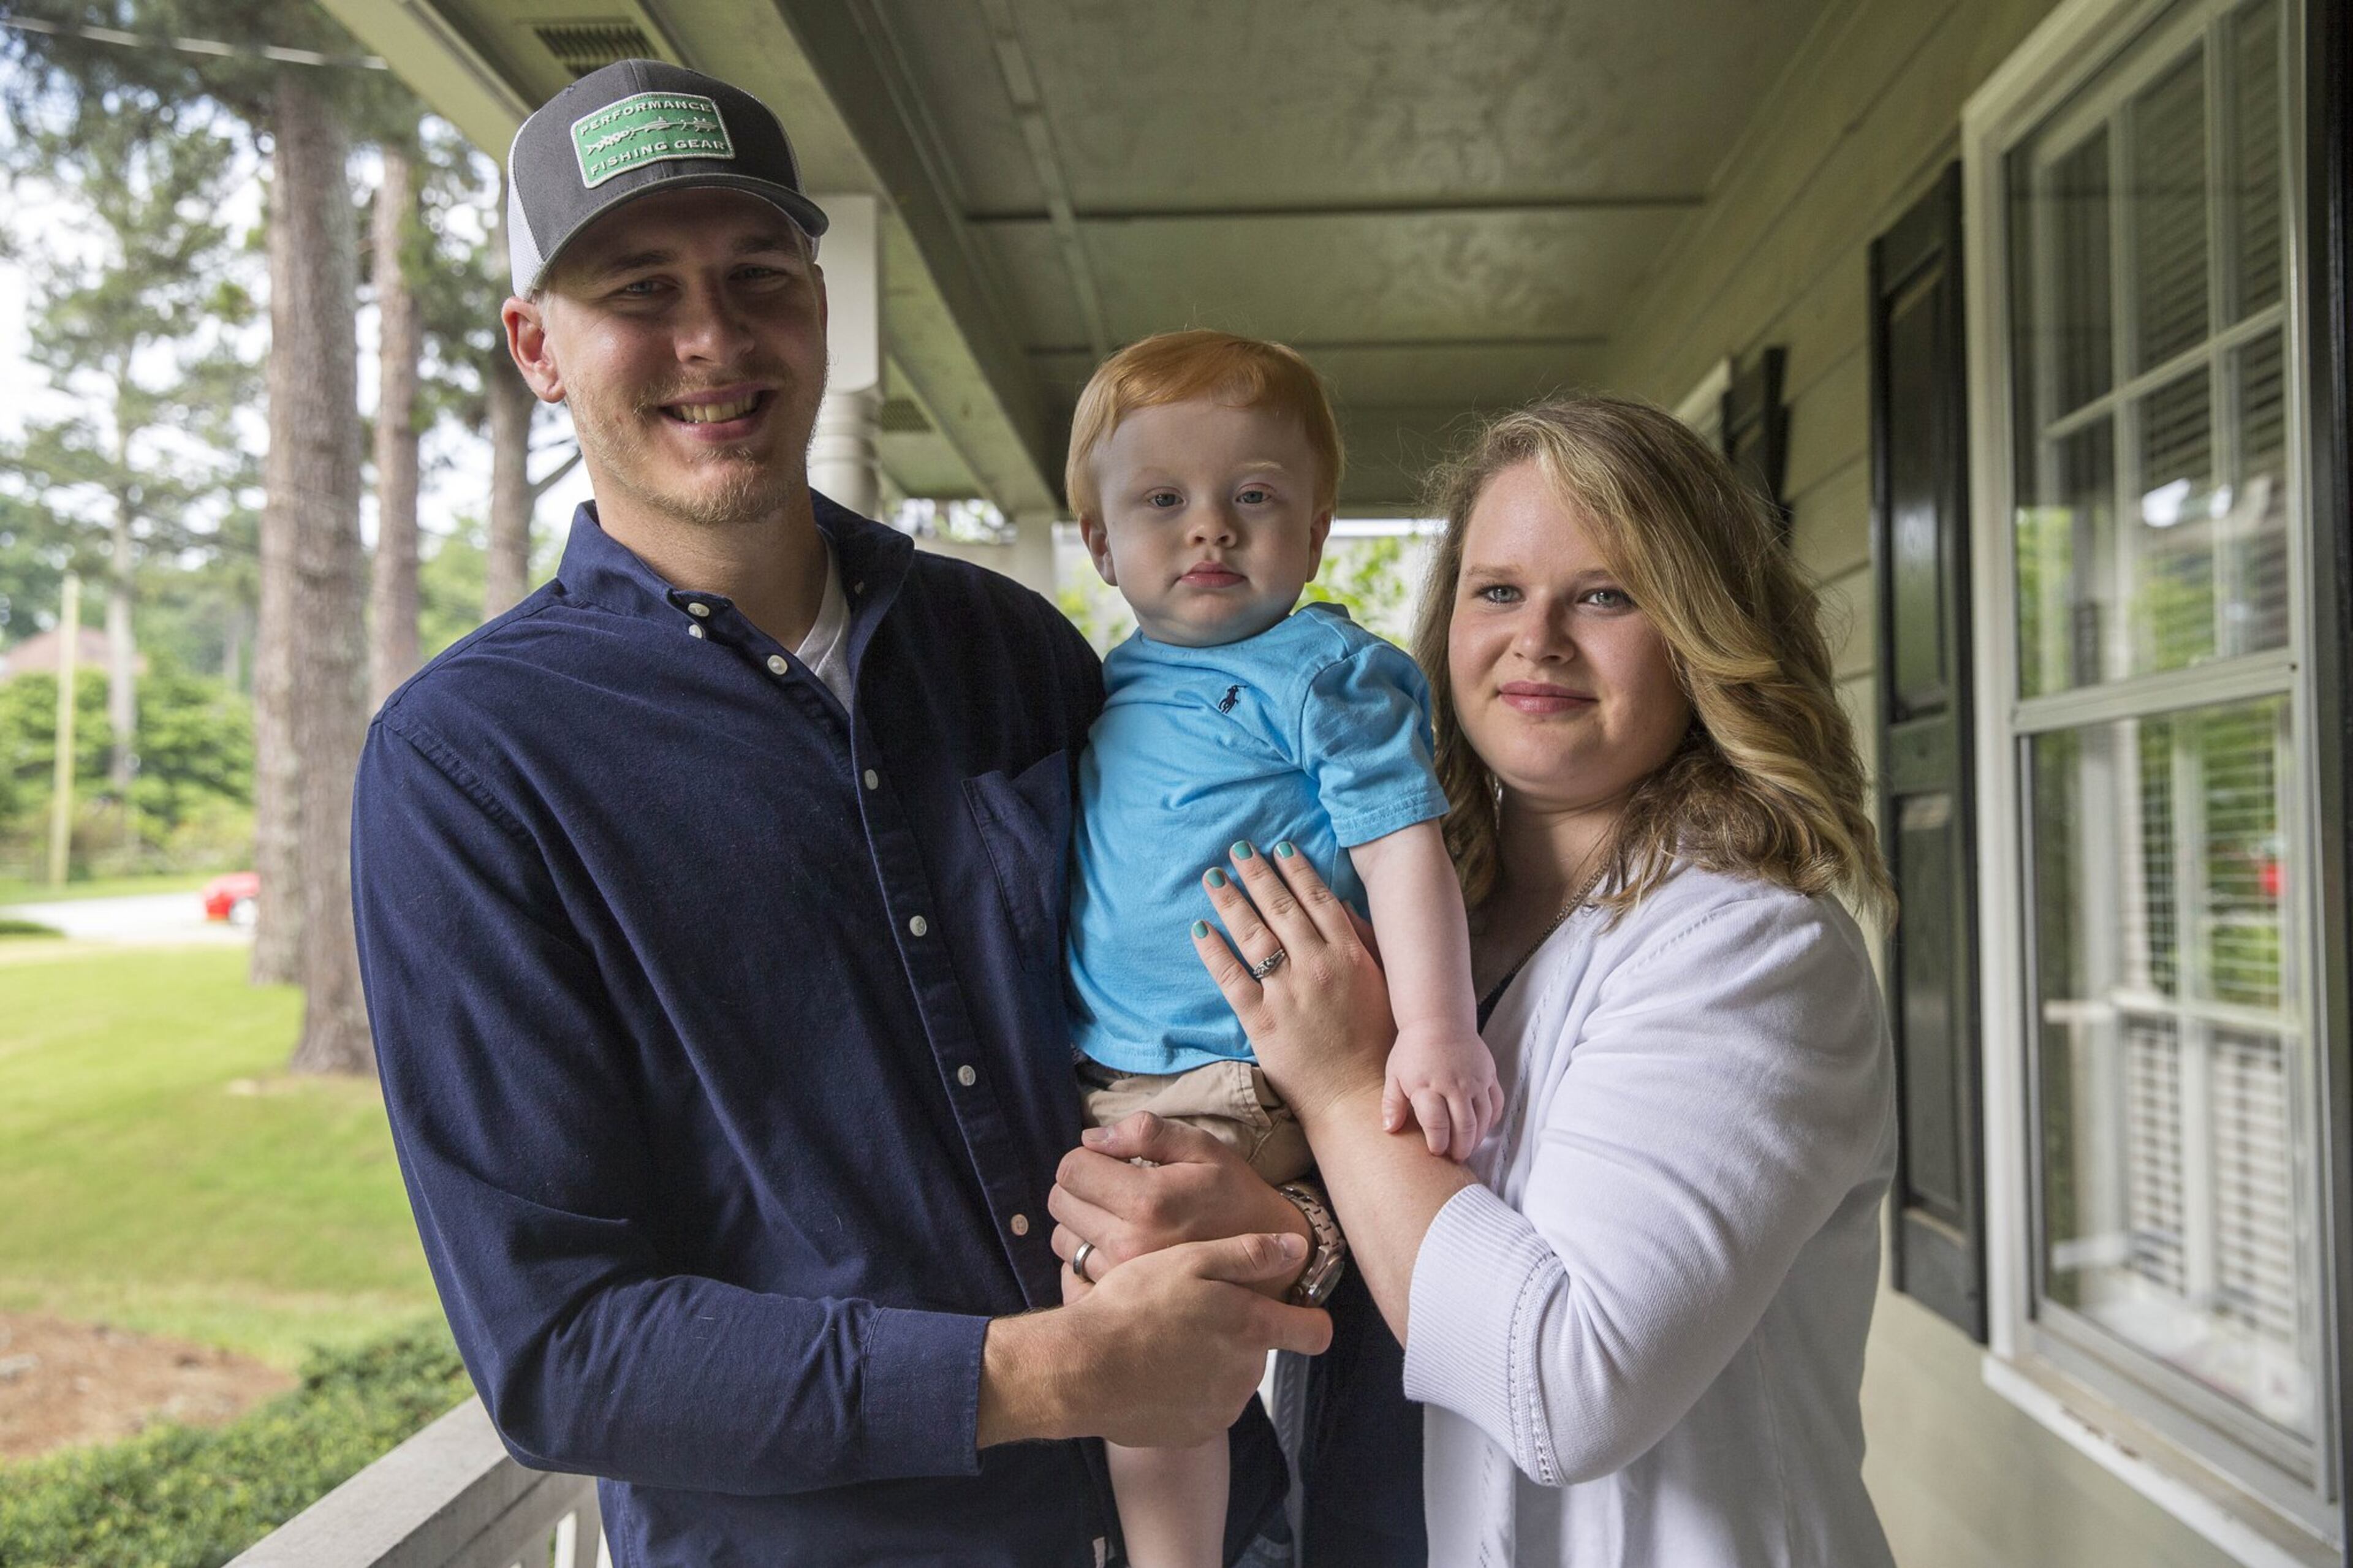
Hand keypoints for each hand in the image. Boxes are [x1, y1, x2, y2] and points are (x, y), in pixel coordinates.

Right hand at [978, 1232, 1333, 1449]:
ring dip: (1210, 1362)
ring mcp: (1221, 1410)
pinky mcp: (1194, 1434)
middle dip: (1235, 1334)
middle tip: (1189, 1314)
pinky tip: (1156, 1372)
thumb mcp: (1189, 1261)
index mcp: (1252, 1329)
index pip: (1314, 1333)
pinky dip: (1187, 1392)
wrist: (1084, 1369)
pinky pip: (1203, 1408)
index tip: (1291, 1311)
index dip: (1308, 1319)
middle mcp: (1246, 1376)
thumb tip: (1299, 1247)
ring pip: (1230, 1379)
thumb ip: (1249, 1254)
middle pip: (1259, 1351)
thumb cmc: (1134, 1307)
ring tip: (1165, 1342)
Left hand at [1049, 1112, 1310, 1299]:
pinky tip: (1112, 1249)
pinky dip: (1084, 1258)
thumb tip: (1092, 1137)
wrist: (1270, 1262)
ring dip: (1081, 1224)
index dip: (1085, 1158)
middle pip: (1061, 1203)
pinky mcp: (1121, 1300)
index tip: (1109, 1162)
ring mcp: (1122, 1277)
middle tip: (1112, 1187)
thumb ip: (1147, 1133)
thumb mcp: (1204, 1149)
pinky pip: (1071, 1275)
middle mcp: (1128, 1242)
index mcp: (1147, 1200)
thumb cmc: (1235, 1197)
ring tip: (1118, 1219)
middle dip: (1080, 1187)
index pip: (1072, 1170)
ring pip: (1062, 1240)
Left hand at [1190, 842, 1398, 1130]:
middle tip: (1237, 849)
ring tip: (1213, 878)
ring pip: (1253, 936)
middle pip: (1280, 909)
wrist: (1356, 1097)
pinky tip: (1199, 929)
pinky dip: (1213, 951)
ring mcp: (1288, 994)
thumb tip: (1338, 905)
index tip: (1278, 845)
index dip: (1295, 869)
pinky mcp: (1262, 1021)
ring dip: (1230, 902)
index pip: (1317, 899)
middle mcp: (1318, 967)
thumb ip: (1361, 942)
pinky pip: (1231, 978)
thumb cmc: (1374, 1043)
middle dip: (1256, 874)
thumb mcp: (1379, 984)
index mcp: (1349, 955)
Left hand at [1384, 1022, 1503, 1161]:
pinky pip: (1496, 1104)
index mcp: (1427, 1086)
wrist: (1439, 1019)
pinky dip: (1491, 1121)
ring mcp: (1475, 1080)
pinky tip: (1482, 1129)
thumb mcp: (1394, 1075)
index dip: (1438, 1143)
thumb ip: (1392, 1104)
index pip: (1437, 1124)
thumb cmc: (1413, 1050)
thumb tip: (1389, 1129)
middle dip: (1460, 1148)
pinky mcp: (1489, 1074)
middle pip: (1464, 1126)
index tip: (1435, 1151)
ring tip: (1467, 1147)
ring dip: (1477, 1138)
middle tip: (1455, 1157)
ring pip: (1483, 1119)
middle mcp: (1454, 1084)